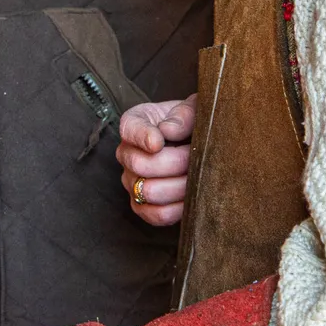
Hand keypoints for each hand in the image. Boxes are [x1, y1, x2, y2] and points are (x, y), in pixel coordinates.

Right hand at [115, 94, 194, 226]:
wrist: (197, 147)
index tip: (159, 142)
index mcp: (135, 123)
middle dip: (176, 163)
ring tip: (198, 177)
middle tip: (197, 158)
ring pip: (149, 192)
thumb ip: (183, 114)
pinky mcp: (142, 207)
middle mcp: (126, 153)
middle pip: (140, 165)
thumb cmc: (193, 125)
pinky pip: (157, 215)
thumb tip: (169, 130)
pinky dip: (178, 208)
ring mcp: (131, 182)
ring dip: (181, 186)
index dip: (143, 137)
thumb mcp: (193, 110)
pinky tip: (192, 197)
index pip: (130, 130)